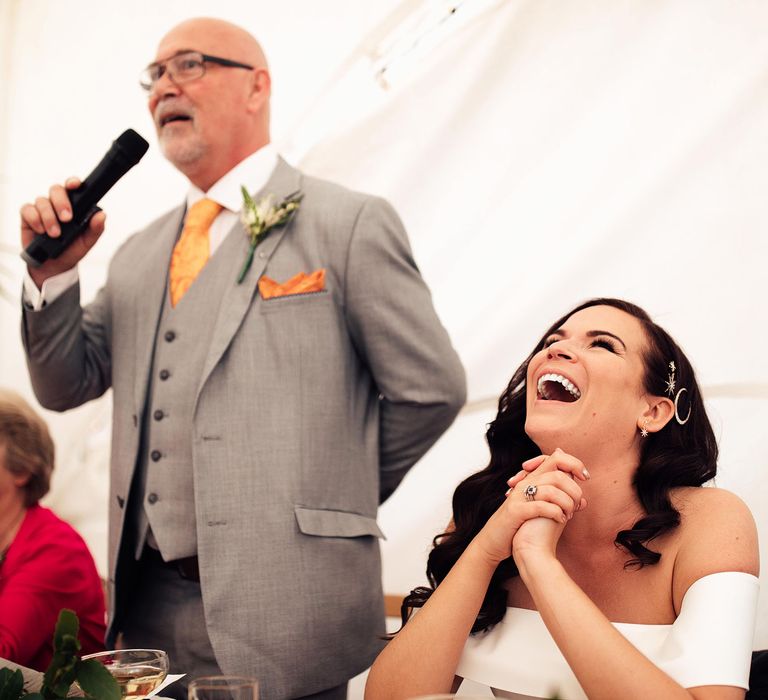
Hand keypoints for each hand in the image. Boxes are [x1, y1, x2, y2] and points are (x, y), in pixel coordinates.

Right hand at [20, 177, 106, 287]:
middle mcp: (56, 204)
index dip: (73, 183)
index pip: (72, 188)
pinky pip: (27, 209)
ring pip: (42, 200)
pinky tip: (41, 231)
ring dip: (49, 217)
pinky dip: (35, 219)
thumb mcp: (87, 241)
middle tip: (67, 219)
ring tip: (55, 234)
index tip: (75, 185)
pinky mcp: (28, 216)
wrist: (55, 266)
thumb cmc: (72, 250)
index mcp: (73, 205)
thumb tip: (102, 215)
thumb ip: (95, 228)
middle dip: (61, 203)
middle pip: (56, 190)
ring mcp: (42, 209)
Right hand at [511, 449, 588, 563]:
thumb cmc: (520, 525)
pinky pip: (540, 507)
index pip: (556, 458)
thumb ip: (560, 502)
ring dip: (566, 503)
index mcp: (533, 480)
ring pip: (551, 489)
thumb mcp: (541, 508)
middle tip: (578, 504)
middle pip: (557, 472)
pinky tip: (560, 520)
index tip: (586, 477)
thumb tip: (584, 500)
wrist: (495, 541)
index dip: (574, 463)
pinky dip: (555, 513)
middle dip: (574, 489)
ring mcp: (519, 496)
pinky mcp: (515, 511)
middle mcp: (525, 483)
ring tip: (569, 515)